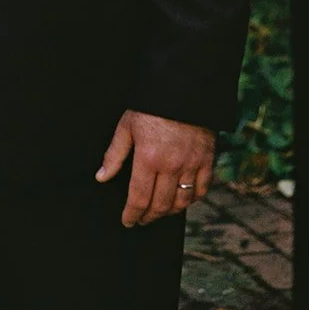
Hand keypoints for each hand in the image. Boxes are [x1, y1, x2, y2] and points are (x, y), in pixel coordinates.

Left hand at [96, 109, 215, 226]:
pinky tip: (184, 200)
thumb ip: (115, 155)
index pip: (139, 198)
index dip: (132, 214)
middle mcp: (171, 166)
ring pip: (182, 201)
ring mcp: (192, 164)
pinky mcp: (207, 160)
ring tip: (159, 212)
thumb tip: (101, 177)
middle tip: (141, 220)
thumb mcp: (126, 126)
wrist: (183, 88)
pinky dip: (193, 199)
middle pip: (160, 204)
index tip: (128, 221)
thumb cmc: (150, 106)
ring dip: (169, 212)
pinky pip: (203, 189)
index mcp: (148, 158)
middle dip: (149, 217)